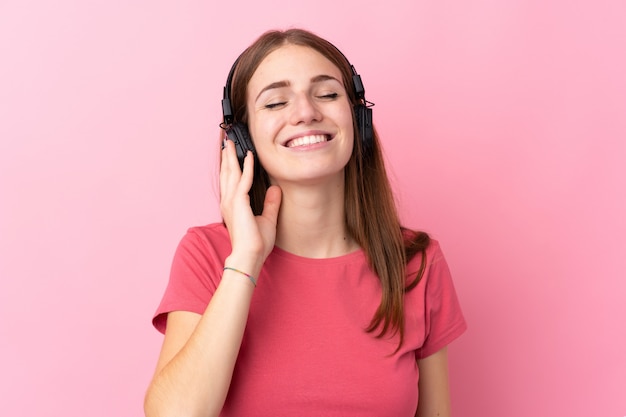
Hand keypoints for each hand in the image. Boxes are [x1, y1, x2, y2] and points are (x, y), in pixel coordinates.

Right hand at [219, 139, 281, 267]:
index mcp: (232, 206)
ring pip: (231, 172)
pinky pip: (243, 179)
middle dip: (227, 156)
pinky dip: (246, 166)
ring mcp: (231, 201)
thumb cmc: (256, 243)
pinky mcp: (238, 202)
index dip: (230, 166)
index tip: (231, 154)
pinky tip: (249, 155)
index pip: (230, 181)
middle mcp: (229, 202)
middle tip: (226, 142)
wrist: (250, 255)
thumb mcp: (267, 220)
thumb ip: (270, 204)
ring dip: (232, 156)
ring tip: (231, 143)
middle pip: (226, 173)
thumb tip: (275, 190)